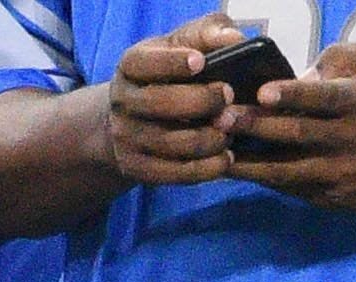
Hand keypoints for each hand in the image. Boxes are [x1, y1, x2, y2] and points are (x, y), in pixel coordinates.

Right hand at [103, 14, 247, 188]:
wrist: (133, 116)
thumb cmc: (171, 73)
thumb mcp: (182, 44)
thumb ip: (207, 33)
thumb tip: (233, 41)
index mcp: (130, 65)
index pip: (146, 62)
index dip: (172, 63)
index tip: (200, 62)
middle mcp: (121, 101)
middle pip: (159, 103)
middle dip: (200, 101)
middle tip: (228, 96)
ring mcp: (125, 137)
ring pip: (169, 143)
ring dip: (208, 139)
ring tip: (231, 130)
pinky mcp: (134, 167)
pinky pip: (170, 174)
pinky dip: (203, 169)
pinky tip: (224, 159)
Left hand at [229, 41, 355, 210]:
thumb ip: (345, 57)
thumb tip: (304, 72)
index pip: (324, 98)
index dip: (293, 95)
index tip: (263, 91)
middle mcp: (348, 139)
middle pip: (297, 134)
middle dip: (256, 127)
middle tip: (220, 119)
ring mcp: (339, 173)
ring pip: (287, 170)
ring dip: (249, 163)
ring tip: (216, 154)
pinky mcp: (332, 198)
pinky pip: (292, 188)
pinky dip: (265, 180)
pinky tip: (238, 172)